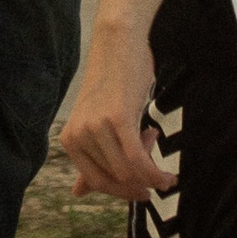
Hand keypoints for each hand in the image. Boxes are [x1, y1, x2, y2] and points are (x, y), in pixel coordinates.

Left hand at [62, 19, 175, 202]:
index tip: (144, 193)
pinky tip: (167, 176)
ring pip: (127, 172)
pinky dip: (154, 173)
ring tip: (163, 164)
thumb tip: (77, 193)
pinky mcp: (117, 119)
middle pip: (113, 179)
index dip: (122, 192)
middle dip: (140, 182)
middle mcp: (77, 136)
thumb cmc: (112, 83)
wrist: (118, 44)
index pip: (95, 182)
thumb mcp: (96, 123)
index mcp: (69, 140)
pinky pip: (137, 159)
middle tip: (159, 175)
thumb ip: (89, 158)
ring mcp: (95, 128)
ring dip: (151, 175)